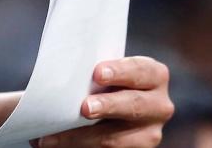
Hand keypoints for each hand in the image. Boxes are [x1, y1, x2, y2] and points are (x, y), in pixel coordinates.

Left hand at [31, 56, 172, 147]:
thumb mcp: (109, 72)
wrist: (112, 105)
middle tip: (84, 107)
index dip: (121, 71)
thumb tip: (62, 75)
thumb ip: (97, 72)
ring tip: (52, 137)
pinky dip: (78, 147)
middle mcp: (159, 106)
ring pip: (115, 139)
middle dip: (108, 106)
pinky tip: (55, 144)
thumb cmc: (105, 81)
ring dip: (81, 137)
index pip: (141, 70)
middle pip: (134, 106)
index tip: (97, 73)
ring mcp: (149, 134)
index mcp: (155, 76)